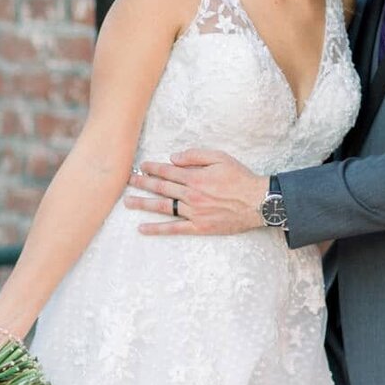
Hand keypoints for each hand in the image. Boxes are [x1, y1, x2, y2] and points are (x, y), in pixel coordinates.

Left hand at [122, 150, 267, 235]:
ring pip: (163, 207)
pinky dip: (157, 229)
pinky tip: (142, 228)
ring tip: (127, 202)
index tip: (141, 167)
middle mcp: (191, 194)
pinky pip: (174, 229)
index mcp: (195, 177)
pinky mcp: (199, 226)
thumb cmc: (240, 178)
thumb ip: (195, 155)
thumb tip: (173, 158)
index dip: (152, 168)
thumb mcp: (220, 157)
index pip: (168, 171)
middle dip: (143, 183)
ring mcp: (193, 212)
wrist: (257, 202)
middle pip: (161, 188)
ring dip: (143, 203)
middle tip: (127, 181)